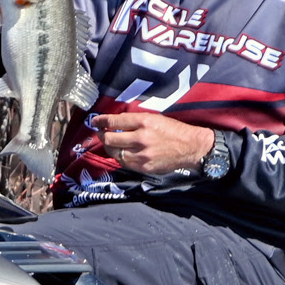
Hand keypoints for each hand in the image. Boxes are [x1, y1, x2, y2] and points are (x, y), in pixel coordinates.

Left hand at [87, 111, 215, 176]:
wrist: (190, 147)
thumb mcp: (155, 118)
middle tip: (102, 133)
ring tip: (112, 143)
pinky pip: (124, 163)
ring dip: (110, 147)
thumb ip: (135, 120)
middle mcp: (141, 138)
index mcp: (144, 122)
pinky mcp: (144, 167)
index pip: (114, 121)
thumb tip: (114, 122)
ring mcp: (142, 155)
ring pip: (114, 152)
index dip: (100, 121)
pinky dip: (120, 157)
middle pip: (110, 138)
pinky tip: (122, 152)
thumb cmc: (173, 130)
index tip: (94, 121)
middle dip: (102, 135)